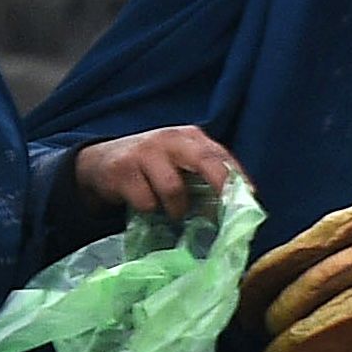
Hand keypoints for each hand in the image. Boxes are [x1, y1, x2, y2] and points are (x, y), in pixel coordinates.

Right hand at [68, 127, 240, 220]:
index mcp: (189, 137)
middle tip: (227, 212)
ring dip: (177, 210)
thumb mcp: (179, 163)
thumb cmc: (151, 167)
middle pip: (204, 160)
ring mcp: (145, 152)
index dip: (237, 177)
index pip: (220, 155)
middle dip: (220, 185)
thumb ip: (204, 177)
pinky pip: (146, 201)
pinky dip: (150, 210)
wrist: (101, 162)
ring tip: (172, 214)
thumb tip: (234, 209)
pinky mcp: (123, 170)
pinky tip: (145, 206)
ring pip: (174, 189)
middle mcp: (170, 139)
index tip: (251, 198)